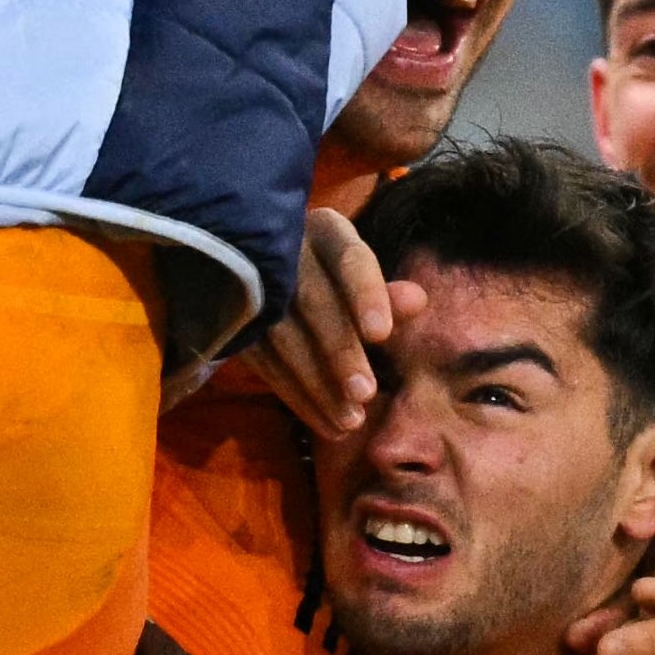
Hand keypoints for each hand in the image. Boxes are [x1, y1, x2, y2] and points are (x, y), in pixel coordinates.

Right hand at [245, 209, 427, 433]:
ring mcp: (256, 286)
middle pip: (315, 302)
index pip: (350, 259)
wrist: (268, 274)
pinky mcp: (238, 322)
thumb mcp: (361, 278)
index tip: (382, 334)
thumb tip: (417, 300)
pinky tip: (325, 424)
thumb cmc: (332, 276)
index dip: (366, 294)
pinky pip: (266, 364)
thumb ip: (386, 293)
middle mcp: (287, 252)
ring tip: (350, 421)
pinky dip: (297, 397)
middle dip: (340, 350)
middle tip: (366, 393)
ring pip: (285, 338)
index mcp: (327, 231)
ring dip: (318, 384)